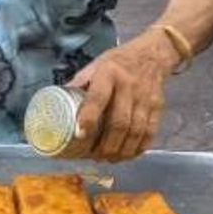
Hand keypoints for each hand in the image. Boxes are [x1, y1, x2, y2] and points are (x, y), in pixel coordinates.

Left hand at [69, 31, 176, 161]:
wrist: (151, 54)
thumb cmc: (116, 62)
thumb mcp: (94, 65)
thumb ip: (78, 84)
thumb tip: (56, 102)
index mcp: (107, 74)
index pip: (97, 98)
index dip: (88, 118)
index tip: (79, 136)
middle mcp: (128, 86)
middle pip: (119, 121)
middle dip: (107, 144)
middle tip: (95, 157)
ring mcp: (144, 98)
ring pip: (135, 130)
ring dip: (122, 150)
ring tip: (109, 159)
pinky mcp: (157, 107)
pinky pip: (150, 132)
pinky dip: (139, 148)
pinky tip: (128, 155)